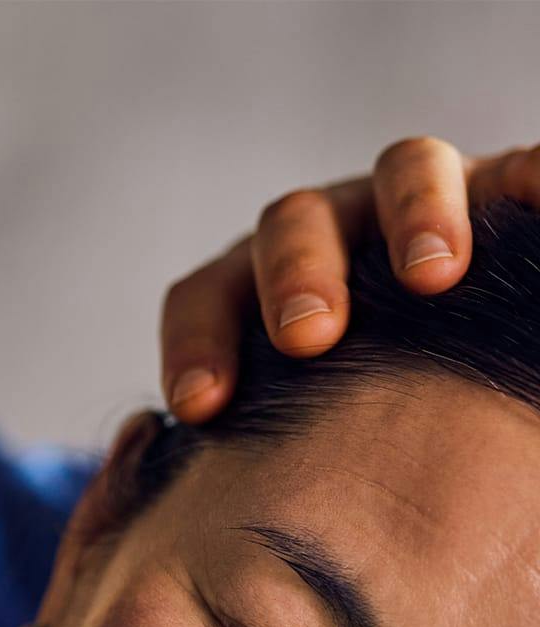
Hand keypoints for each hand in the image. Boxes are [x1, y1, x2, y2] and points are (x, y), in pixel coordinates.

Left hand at [160, 137, 539, 422]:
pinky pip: (516, 168)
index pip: (204, 295)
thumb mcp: (286, 425)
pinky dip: (529, 178)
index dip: (195, 343)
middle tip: (307, 336)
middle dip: (295, 274)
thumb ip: (229, 432)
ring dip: (414, 215)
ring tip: (433, 277)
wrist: (444, 387)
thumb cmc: (349, 425)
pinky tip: (538, 203)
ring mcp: (418, 204)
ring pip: (404, 170)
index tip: (199, 409)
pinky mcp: (502, 187)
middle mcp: (332, 233)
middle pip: (291, 222)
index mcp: (258, 286)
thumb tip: (139, 444)